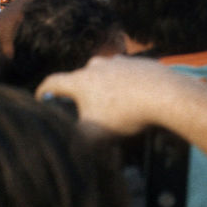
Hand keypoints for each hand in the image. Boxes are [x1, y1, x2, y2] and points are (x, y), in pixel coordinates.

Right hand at [37, 55, 191, 135]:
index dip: (43, 92)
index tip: (42, 100)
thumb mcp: (94, 136)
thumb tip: (64, 145)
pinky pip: (124, 74)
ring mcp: (119, 61)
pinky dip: (123, 85)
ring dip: (102, 87)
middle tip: (81, 109)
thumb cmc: (125, 114)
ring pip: (103, 74)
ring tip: (110, 105)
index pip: (52, 82)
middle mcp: (97, 65)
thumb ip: (74, 140)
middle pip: (79, 78)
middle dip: (77, 93)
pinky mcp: (139, 62)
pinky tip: (131, 98)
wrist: (164, 94)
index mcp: (80, 80)